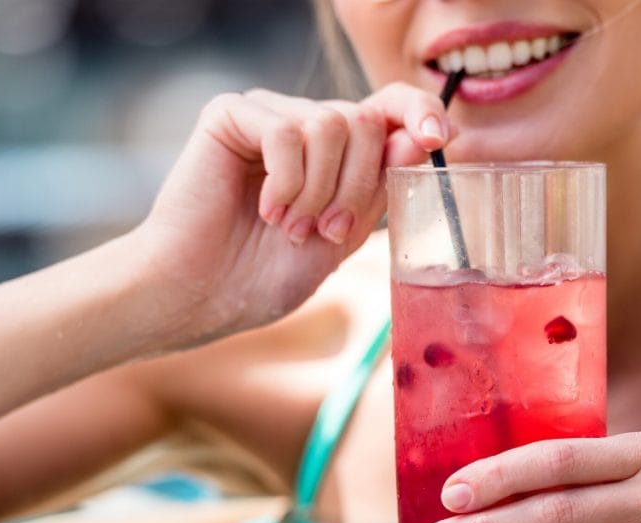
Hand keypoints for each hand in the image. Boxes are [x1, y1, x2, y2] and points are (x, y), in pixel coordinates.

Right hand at [131, 83, 452, 349]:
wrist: (201, 297)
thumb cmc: (263, 276)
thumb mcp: (342, 239)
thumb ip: (377, 190)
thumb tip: (418, 140)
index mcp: (336, 154)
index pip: (390, 108)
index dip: (420, 112)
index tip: (439, 139)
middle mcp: (304, 126)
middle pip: (364, 121)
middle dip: (355, 187)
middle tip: (324, 231)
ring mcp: (267, 116)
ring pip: (331, 123)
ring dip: (318, 190)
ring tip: (289, 228)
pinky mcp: (230, 115)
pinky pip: (287, 131)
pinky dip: (286, 181)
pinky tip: (266, 210)